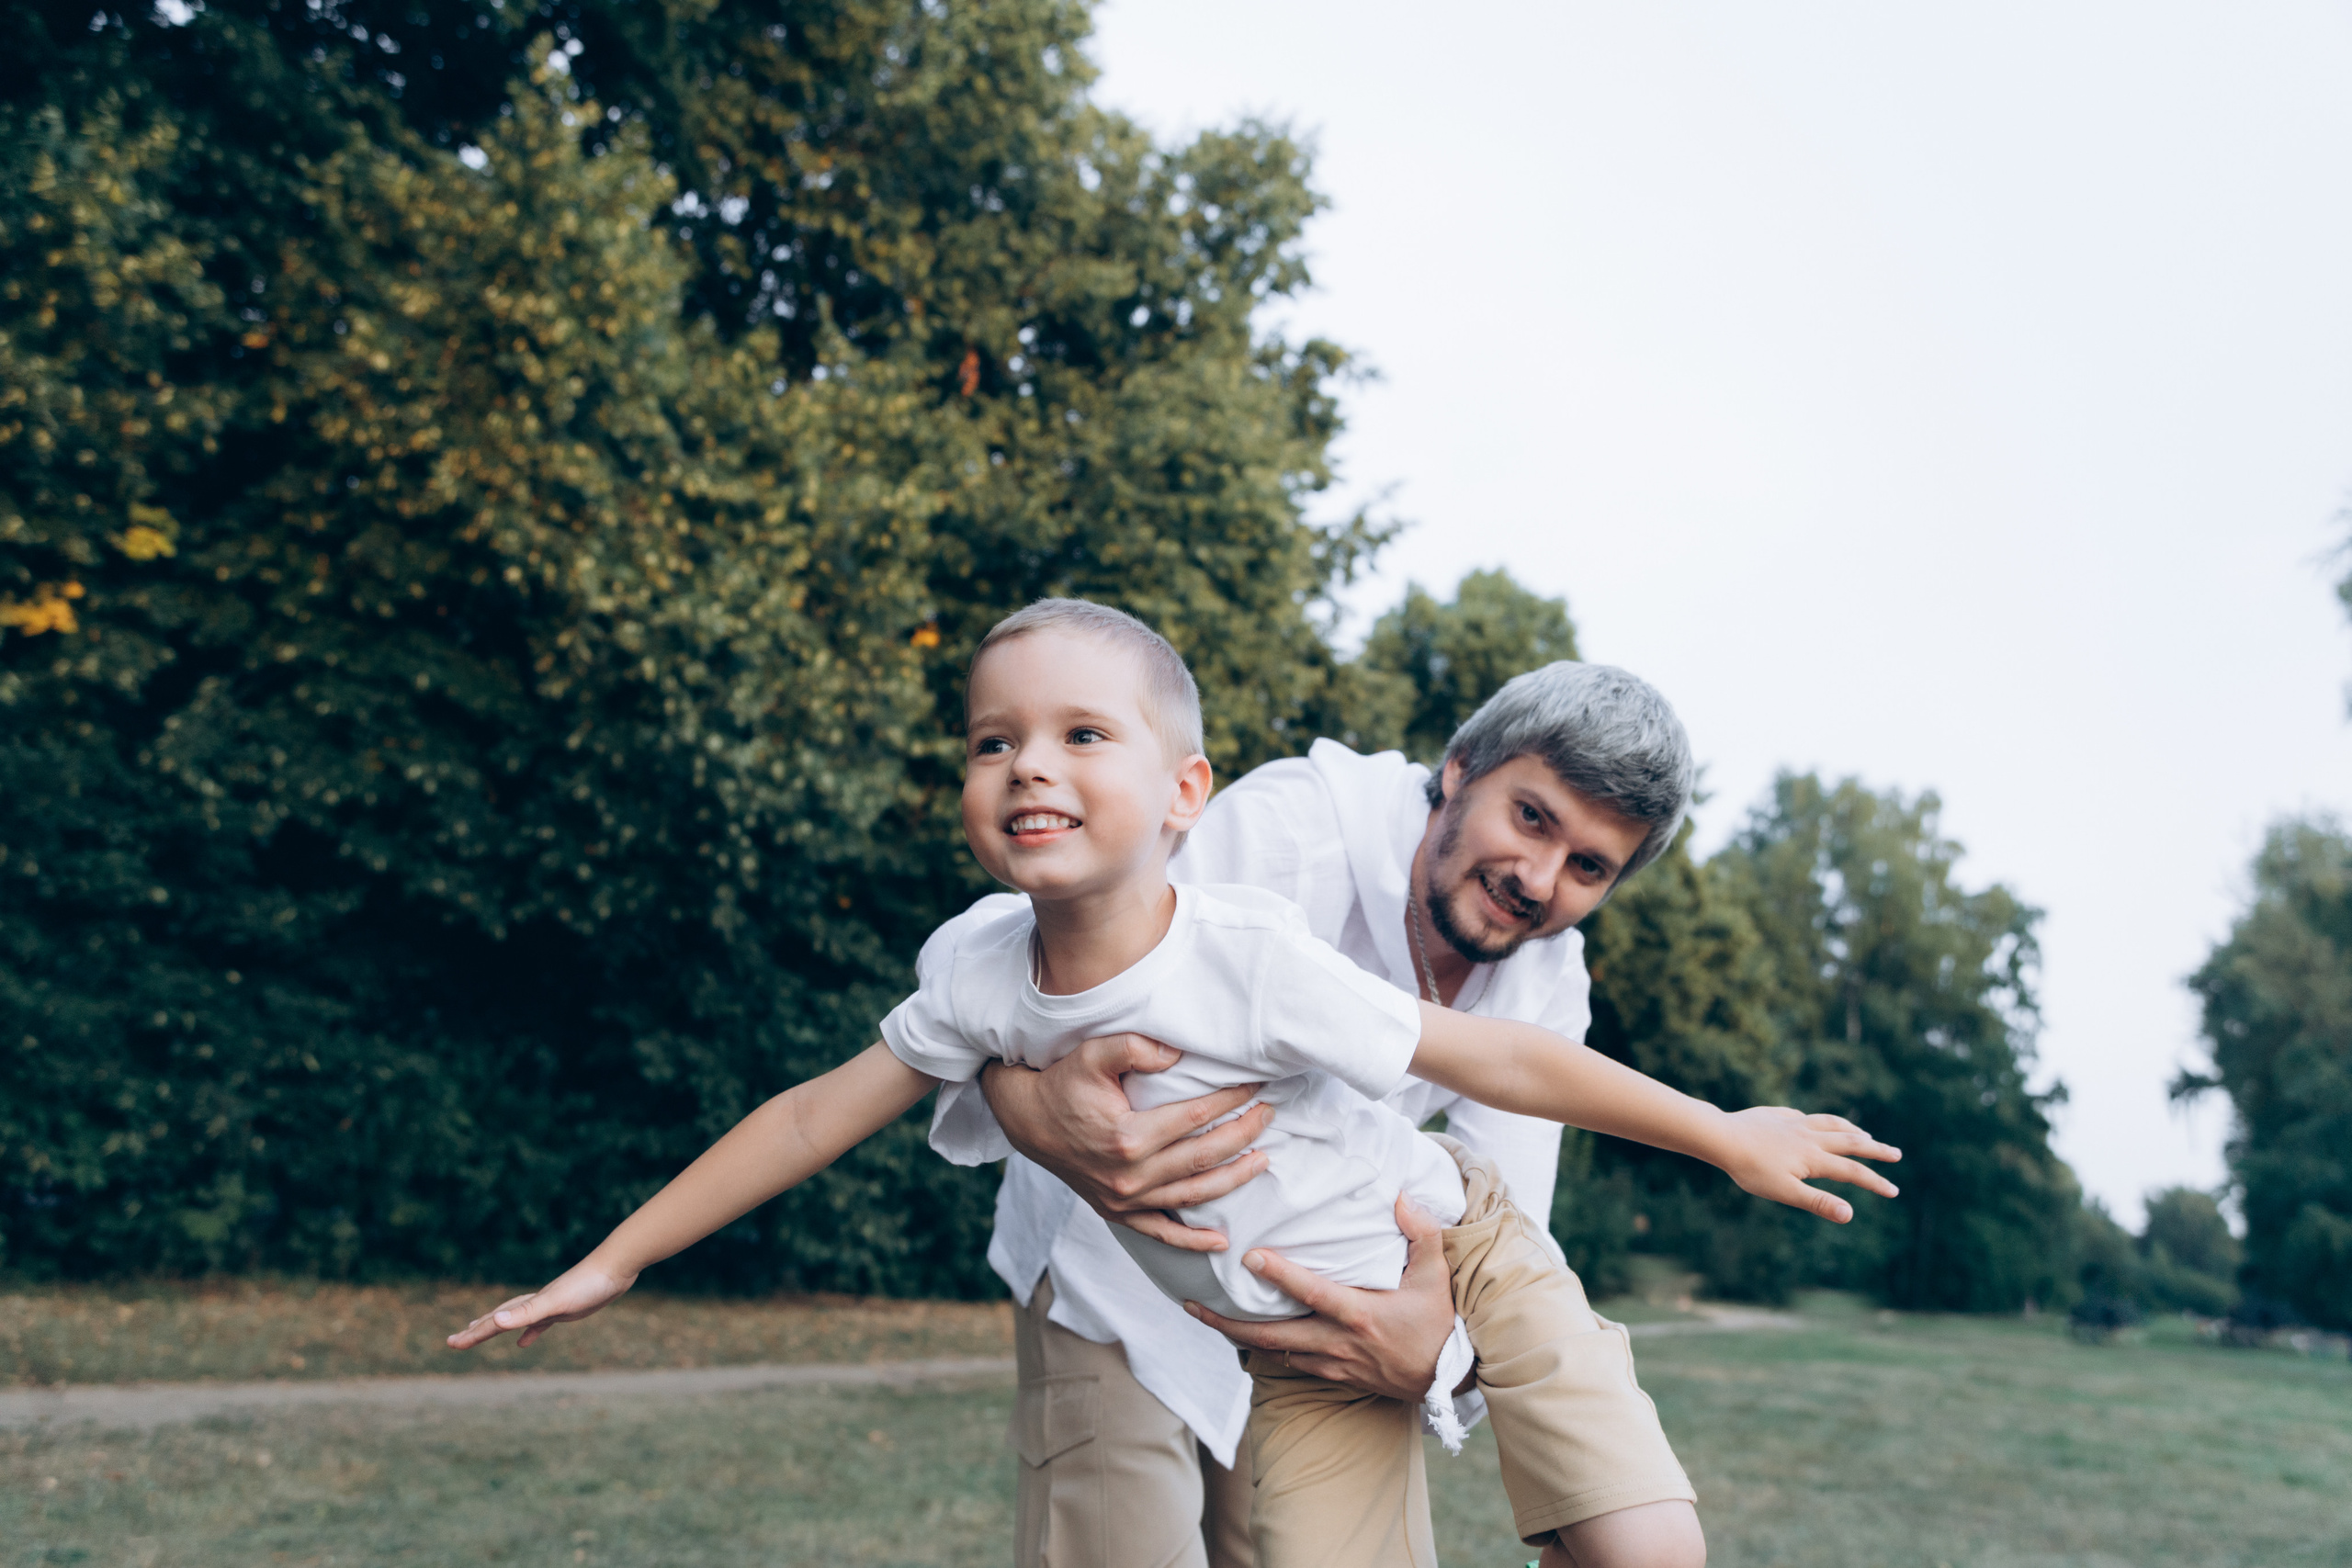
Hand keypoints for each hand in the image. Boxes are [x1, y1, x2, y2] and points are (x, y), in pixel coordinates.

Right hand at [446, 1259, 636, 1350]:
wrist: (616, 1267)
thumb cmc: (588, 1284)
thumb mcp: (556, 1302)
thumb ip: (527, 1312)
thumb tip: (496, 1320)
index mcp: (529, 1304)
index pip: (494, 1323)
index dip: (472, 1335)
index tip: (450, 1344)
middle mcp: (535, 1303)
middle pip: (498, 1319)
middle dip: (476, 1330)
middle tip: (454, 1341)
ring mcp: (550, 1306)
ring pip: (516, 1319)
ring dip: (497, 1327)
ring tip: (480, 1333)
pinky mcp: (566, 1309)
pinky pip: (541, 1324)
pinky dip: (530, 1332)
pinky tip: (524, 1342)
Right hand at [980, 1033, 1273, 1252]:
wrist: (1027, 1120)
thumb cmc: (1063, 1083)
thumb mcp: (1093, 1054)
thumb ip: (1134, 1048)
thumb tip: (1178, 1054)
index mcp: (1127, 1137)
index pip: (1194, 1118)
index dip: (1229, 1100)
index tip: (1253, 1085)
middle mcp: (1128, 1175)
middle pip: (1202, 1157)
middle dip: (1243, 1134)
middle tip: (1269, 1115)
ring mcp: (1124, 1199)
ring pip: (1192, 1194)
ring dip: (1233, 1179)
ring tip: (1263, 1160)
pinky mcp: (1117, 1213)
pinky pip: (1160, 1232)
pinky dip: (1191, 1240)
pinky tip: (1221, 1241)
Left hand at [1181, 1195, 1458, 1401]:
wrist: (1449, 1377)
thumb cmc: (1440, 1322)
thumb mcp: (1437, 1274)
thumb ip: (1421, 1232)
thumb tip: (1400, 1195)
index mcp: (1360, 1313)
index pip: (1311, 1292)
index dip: (1280, 1276)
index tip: (1249, 1258)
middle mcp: (1338, 1342)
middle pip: (1272, 1335)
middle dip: (1228, 1322)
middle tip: (1193, 1305)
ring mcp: (1333, 1363)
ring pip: (1274, 1353)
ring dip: (1238, 1337)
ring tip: (1205, 1318)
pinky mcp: (1334, 1376)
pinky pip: (1289, 1365)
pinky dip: (1263, 1351)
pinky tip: (1244, 1337)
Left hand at [1713, 1107, 1901, 1222]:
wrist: (1722, 1136)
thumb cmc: (1751, 1169)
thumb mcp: (1785, 1192)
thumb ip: (1818, 1202)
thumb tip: (1850, 1215)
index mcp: (1814, 1158)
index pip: (1853, 1172)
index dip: (1875, 1183)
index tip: (1894, 1191)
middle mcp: (1809, 1136)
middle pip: (1851, 1142)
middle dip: (1875, 1150)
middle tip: (1896, 1154)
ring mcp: (1793, 1123)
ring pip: (1831, 1123)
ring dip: (1852, 1130)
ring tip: (1864, 1133)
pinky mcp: (1777, 1115)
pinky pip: (1804, 1116)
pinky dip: (1818, 1120)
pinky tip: (1814, 1122)